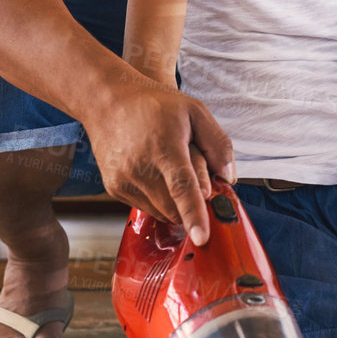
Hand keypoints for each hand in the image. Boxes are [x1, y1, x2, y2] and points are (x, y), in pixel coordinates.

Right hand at [83, 74, 234, 242]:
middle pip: (175, 206)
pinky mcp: (114, 188)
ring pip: (162, 211)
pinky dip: (159, 199)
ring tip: (168, 167)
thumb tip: (228, 178)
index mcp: (163, 147)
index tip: (202, 238)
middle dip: (192, 201)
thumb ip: (218, 144)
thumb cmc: (154, 104)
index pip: (182, 188)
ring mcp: (123, 180)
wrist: (107, 100)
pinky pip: (147, 207)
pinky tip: (154, 173)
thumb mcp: (195, 111)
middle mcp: (139, 167)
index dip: (194, 215)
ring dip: (175, 201)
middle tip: (190, 170)